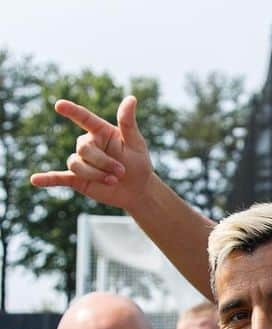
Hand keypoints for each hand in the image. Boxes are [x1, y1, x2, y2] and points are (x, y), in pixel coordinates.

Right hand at [29, 96, 151, 209]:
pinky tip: (35, 180)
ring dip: (97, 174)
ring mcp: (81, 161)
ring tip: (114, 180)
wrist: (138, 189)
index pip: (83, 118)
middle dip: (104, 162)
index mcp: (99, 131)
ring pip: (76, 165)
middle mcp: (87, 144)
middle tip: (122, 172)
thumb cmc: (138, 162)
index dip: (71, 111)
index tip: (59, 105)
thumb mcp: (136, 143)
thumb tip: (131, 98)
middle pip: (83, 149)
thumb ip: (128, 122)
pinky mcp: (78, 179)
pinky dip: (48, 179)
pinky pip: (59, 177)